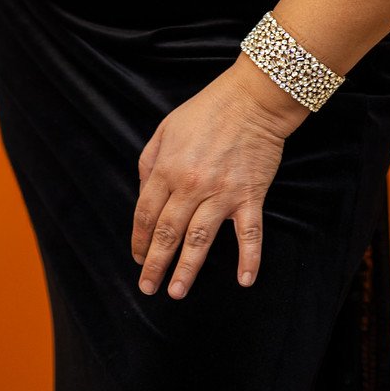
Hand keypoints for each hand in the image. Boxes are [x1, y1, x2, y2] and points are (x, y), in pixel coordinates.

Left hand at [132, 56, 307, 299]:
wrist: (252, 99)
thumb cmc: (206, 110)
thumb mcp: (165, 128)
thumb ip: (150, 162)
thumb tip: (144, 196)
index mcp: (167, 168)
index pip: (146, 214)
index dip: (139, 240)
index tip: (137, 258)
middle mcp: (191, 184)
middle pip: (168, 233)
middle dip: (155, 264)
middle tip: (148, 287)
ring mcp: (222, 192)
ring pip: (200, 239)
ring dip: (187, 269)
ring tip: (177, 292)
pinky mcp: (249, 196)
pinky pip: (249, 233)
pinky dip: (249, 258)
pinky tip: (244, 280)